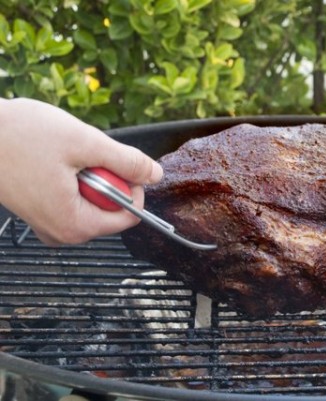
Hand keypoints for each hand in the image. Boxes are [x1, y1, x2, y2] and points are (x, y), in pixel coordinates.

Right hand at [0, 98, 162, 244]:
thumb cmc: (19, 135)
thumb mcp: (85, 143)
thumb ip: (126, 161)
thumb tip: (155, 174)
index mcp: (76, 225)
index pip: (130, 214)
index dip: (130, 184)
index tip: (109, 161)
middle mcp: (63, 233)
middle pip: (112, 208)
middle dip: (106, 178)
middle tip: (78, 157)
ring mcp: (50, 224)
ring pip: (93, 200)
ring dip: (87, 175)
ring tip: (59, 159)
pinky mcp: (41, 212)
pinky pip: (74, 197)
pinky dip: (72, 177)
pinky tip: (50, 163)